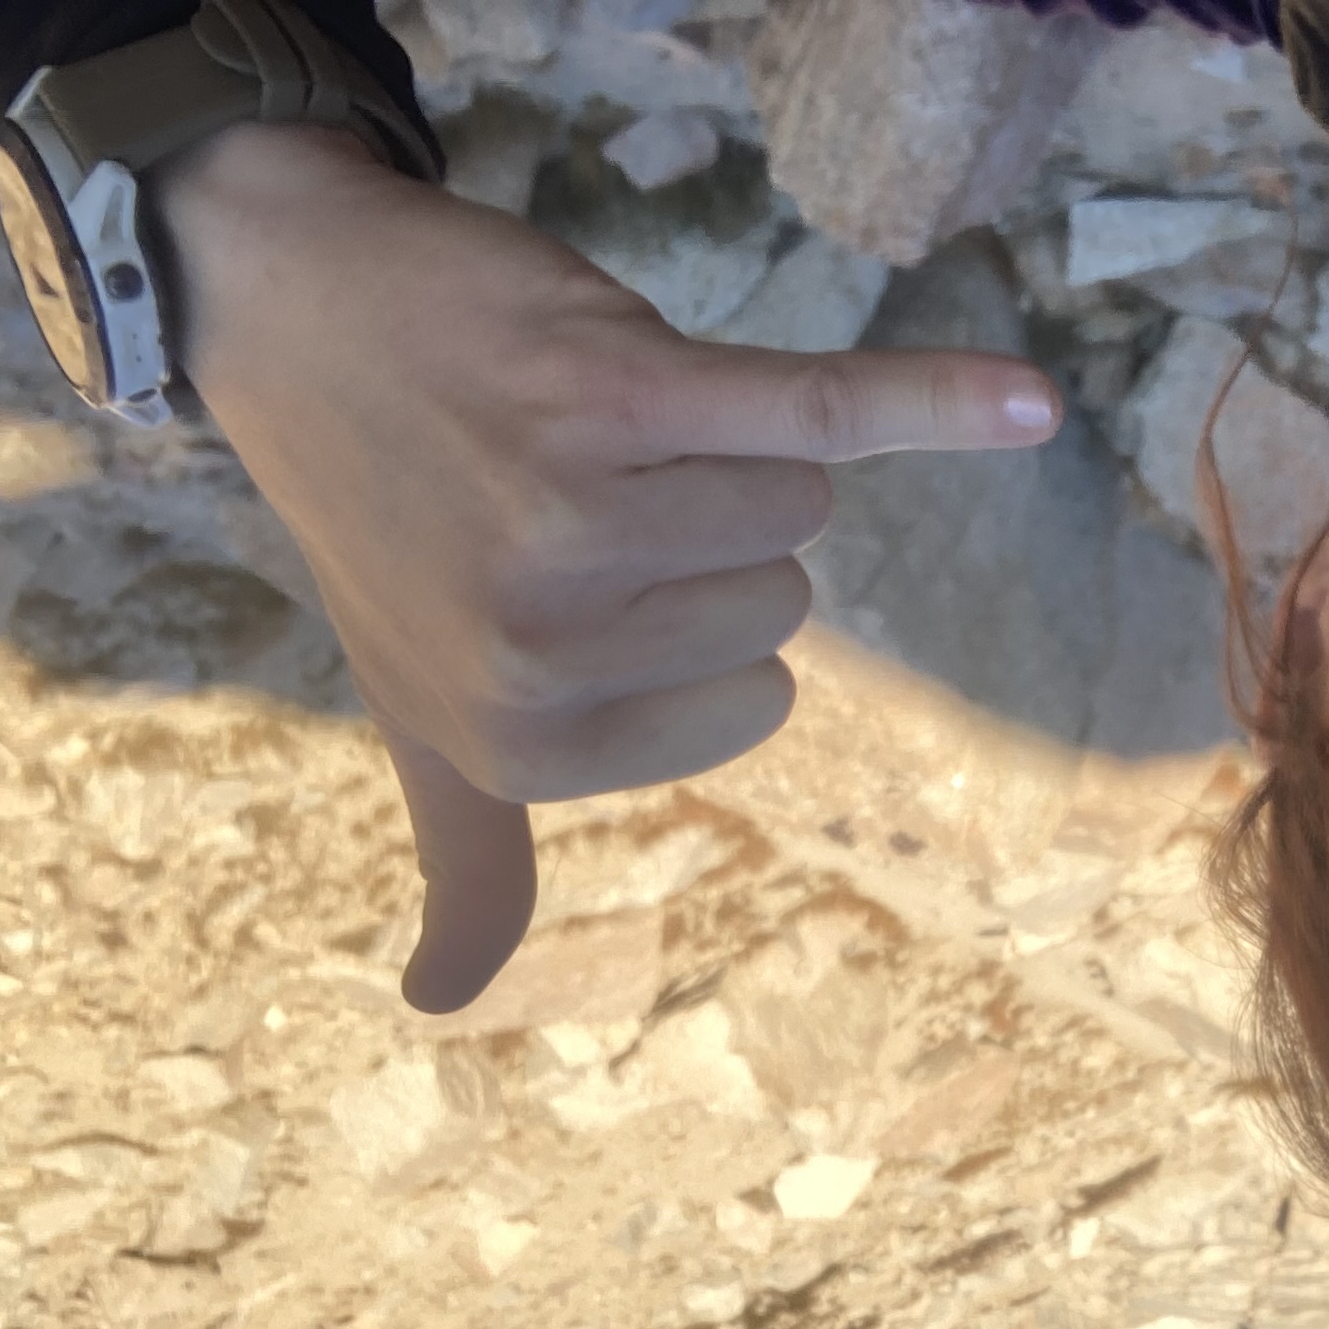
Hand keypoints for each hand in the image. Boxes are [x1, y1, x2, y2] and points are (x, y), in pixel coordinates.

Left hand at [152, 123, 1062, 1011]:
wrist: (302, 320)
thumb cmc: (394, 530)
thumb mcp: (426, 718)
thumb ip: (474, 860)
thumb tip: (430, 1008)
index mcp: (530, 747)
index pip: (757, 697)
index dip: (697, 620)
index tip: (582, 573)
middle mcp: (542, 647)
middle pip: (777, 596)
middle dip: (709, 531)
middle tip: (577, 481)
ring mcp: (577, 518)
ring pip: (792, 500)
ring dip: (727, 447)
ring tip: (598, 422)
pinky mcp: (621, 387)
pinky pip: (818, 419)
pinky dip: (934, 400)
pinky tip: (1027, 404)